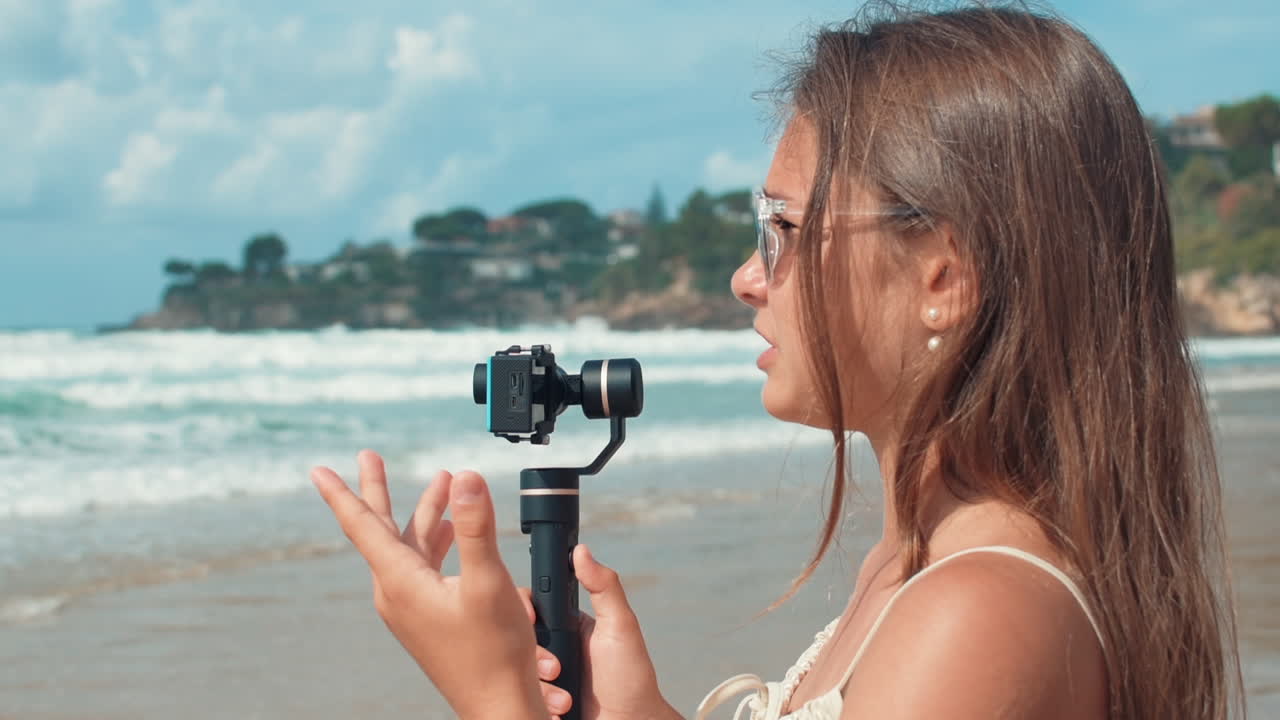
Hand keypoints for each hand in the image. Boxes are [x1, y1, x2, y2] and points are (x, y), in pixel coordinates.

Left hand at [311, 450, 547, 719]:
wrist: (497, 707)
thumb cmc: (493, 653)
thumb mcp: (487, 582)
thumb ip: (475, 527)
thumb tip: (464, 477)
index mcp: (400, 582)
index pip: (362, 526)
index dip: (341, 493)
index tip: (318, 470)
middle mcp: (396, 593)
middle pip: (382, 529)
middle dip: (379, 489)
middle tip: (367, 455)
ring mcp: (410, 607)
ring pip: (410, 547)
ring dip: (425, 514)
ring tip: (444, 483)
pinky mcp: (426, 617)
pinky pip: (423, 567)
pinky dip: (437, 542)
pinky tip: (456, 534)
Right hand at [523, 545, 682, 719]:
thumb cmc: (631, 677)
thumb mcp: (620, 626)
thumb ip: (604, 586)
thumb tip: (582, 550)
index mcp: (563, 623)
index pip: (529, 603)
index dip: (522, 609)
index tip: (529, 618)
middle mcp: (548, 646)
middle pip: (516, 637)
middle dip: (531, 654)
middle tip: (555, 667)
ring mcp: (540, 676)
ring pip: (513, 670)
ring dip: (538, 684)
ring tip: (564, 698)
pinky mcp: (535, 700)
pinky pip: (518, 696)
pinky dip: (536, 703)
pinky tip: (558, 709)